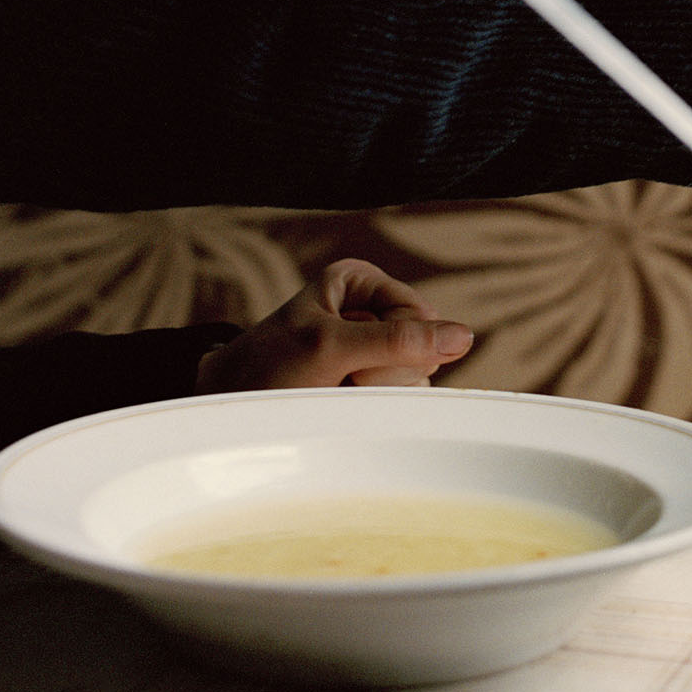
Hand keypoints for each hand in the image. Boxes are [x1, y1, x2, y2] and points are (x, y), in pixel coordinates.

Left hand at [194, 257, 474, 392]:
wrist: (227, 409)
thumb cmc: (265, 368)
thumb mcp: (330, 348)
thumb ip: (396, 341)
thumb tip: (464, 337)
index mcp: (360, 281)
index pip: (420, 318)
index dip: (396, 347)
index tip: (354, 362)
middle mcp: (369, 310)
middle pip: (420, 348)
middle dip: (384, 373)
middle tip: (341, 380)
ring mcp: (370, 349)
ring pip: (413, 378)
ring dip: (375, 394)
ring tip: (334, 392)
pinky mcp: (368, 382)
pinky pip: (398, 399)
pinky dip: (371, 408)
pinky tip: (341, 405)